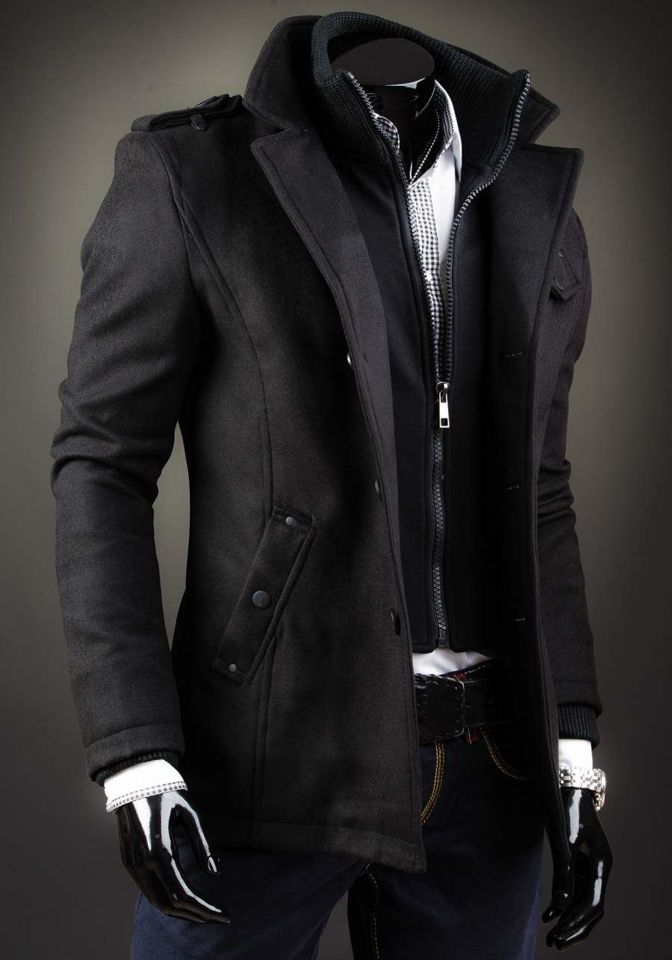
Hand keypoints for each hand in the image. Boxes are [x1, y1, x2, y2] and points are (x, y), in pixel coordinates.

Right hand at [115, 788, 230, 923]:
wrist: (135, 777)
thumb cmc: (167, 791)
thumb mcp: (191, 812)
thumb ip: (203, 844)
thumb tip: (215, 873)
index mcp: (160, 851)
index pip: (183, 894)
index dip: (205, 908)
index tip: (224, 914)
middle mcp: (142, 863)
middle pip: (169, 905)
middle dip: (195, 916)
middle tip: (218, 917)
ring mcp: (132, 864)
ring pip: (156, 902)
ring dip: (181, 912)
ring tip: (204, 912)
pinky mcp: (128, 862)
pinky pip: (147, 891)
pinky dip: (166, 901)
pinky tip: (184, 899)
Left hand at [543, 787, 612, 948]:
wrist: (569, 788)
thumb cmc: (567, 810)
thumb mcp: (564, 840)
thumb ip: (562, 873)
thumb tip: (557, 906)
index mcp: (601, 864)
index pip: (594, 904)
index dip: (578, 923)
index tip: (561, 936)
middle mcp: (600, 869)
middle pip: (592, 909)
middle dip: (574, 928)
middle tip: (554, 944)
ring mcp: (592, 868)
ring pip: (585, 903)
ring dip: (570, 921)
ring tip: (552, 939)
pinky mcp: (581, 865)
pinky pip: (576, 892)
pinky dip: (566, 907)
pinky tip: (551, 918)